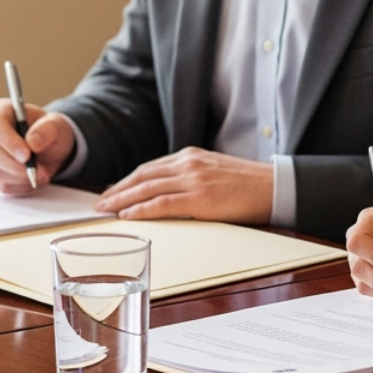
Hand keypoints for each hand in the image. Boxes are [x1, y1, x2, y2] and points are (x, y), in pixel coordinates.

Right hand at [0, 99, 76, 192]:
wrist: (50, 148)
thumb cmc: (50, 131)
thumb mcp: (57, 126)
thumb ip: (47, 130)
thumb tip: (32, 143)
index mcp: (0, 110)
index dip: (9, 142)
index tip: (27, 155)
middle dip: (17, 165)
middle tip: (41, 171)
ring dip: (21, 177)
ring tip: (42, 174)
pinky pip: (1, 184)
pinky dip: (20, 185)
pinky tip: (32, 178)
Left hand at [95, 148, 272, 222]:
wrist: (273, 186)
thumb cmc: (247, 184)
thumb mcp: (214, 172)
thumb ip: (190, 177)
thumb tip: (168, 194)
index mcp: (190, 156)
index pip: (149, 168)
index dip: (127, 181)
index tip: (112, 192)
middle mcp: (188, 163)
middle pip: (142, 176)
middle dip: (117, 190)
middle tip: (99, 203)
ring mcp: (193, 179)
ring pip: (146, 188)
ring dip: (121, 200)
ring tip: (106, 210)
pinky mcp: (200, 198)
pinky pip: (162, 203)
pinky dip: (141, 209)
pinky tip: (127, 215)